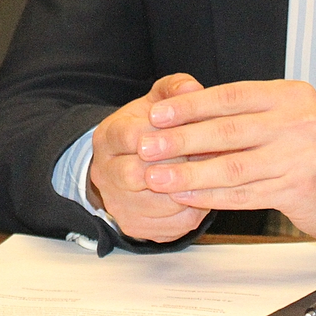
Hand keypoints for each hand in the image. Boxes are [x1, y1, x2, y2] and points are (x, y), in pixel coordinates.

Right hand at [87, 73, 211, 241]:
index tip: (189, 129)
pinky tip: (204, 194)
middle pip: (135, 174)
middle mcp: (105, 173)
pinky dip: (194, 210)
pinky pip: (170, 225)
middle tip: (203, 155)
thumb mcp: (156, 103)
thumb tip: (193, 88)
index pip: (129, 135)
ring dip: (188, 189)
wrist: (126, 165)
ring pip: (156, 204)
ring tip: (210, 174)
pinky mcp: (136, 227)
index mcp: (107, 138)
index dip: (163, 134)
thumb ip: (174, 90)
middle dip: (175, 165)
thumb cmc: (147, 130)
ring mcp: (118, 204)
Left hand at [136, 79, 315, 241]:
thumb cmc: (315, 147)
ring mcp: (301, 158)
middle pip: (227, 132)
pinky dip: (211, 195)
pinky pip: (244, 194)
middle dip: (180, 140)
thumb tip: (184, 112)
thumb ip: (245, 113)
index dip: (190, 106)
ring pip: (232, 167)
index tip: (156, 115)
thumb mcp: (288, 115)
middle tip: (146, 147)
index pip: (230, 97)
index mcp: (290, 96)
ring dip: (189, 174)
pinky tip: (186, 195)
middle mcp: (298, 122)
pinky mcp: (299, 191)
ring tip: (157, 177)